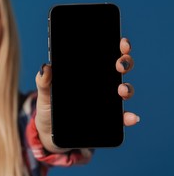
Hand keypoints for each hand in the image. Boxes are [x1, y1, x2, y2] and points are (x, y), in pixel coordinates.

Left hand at [34, 37, 139, 152]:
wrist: (49, 132)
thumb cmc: (48, 108)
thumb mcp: (44, 94)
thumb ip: (44, 82)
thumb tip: (45, 68)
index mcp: (86, 73)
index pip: (105, 54)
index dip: (117, 47)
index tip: (121, 43)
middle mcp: (100, 84)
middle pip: (119, 68)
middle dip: (124, 62)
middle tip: (119, 64)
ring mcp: (106, 102)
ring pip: (123, 91)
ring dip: (127, 88)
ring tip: (121, 91)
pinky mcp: (108, 120)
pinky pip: (122, 117)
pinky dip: (129, 117)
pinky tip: (131, 118)